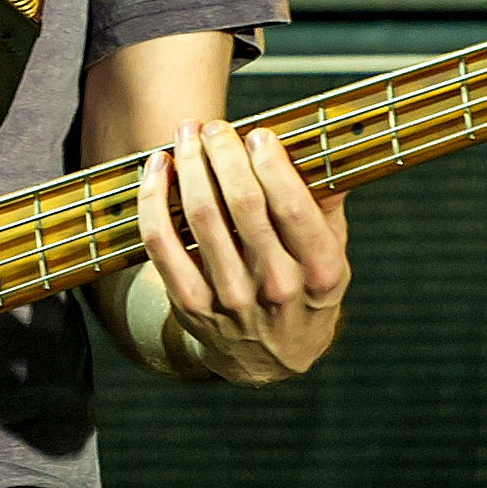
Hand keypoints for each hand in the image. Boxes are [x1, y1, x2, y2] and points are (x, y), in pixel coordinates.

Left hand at [138, 121, 349, 385]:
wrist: (269, 360)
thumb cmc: (303, 290)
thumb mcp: (332, 255)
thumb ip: (327, 204)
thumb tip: (322, 145)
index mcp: (320, 271)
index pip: (293, 206)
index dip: (272, 163)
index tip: (259, 133)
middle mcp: (277, 286)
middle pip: (243, 203)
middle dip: (224, 153)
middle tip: (215, 127)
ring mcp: (231, 299)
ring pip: (201, 216)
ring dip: (190, 165)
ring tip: (187, 134)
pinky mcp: (190, 305)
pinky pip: (161, 243)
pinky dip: (154, 199)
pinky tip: (157, 169)